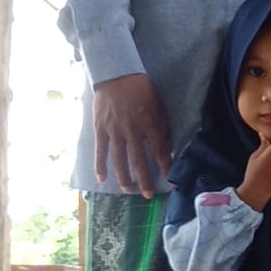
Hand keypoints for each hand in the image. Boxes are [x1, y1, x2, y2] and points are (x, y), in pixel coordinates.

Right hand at [93, 73, 171, 197]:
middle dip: (145, 180)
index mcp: (149, 123)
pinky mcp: (100, 129)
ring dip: (124, 178)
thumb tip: (166, 146)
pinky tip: (102, 179)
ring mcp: (114, 131)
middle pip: (139, 161)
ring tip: (128, 190)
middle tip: (148, 195)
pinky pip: (101, 151)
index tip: (170, 180)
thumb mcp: (158, 105)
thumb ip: (161, 126)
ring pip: (120, 160)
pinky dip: (100, 166)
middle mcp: (132, 130)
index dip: (165, 167)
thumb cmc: (141, 89)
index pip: (159, 151)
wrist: (116, 75)